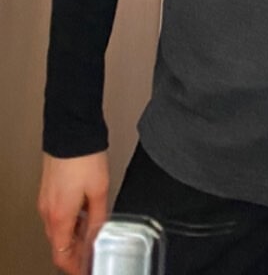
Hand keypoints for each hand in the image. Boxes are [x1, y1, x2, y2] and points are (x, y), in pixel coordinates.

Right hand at [38, 151, 108, 273]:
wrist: (71, 129)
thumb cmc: (83, 156)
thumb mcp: (99, 191)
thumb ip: (98, 218)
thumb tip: (98, 235)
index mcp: (59, 217)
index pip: (62, 256)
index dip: (75, 267)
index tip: (86, 270)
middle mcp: (48, 210)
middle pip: (59, 243)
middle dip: (75, 252)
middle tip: (91, 254)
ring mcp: (46, 199)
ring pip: (57, 228)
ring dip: (73, 235)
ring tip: (92, 233)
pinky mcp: (48, 188)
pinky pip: (57, 213)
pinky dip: (69, 220)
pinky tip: (84, 213)